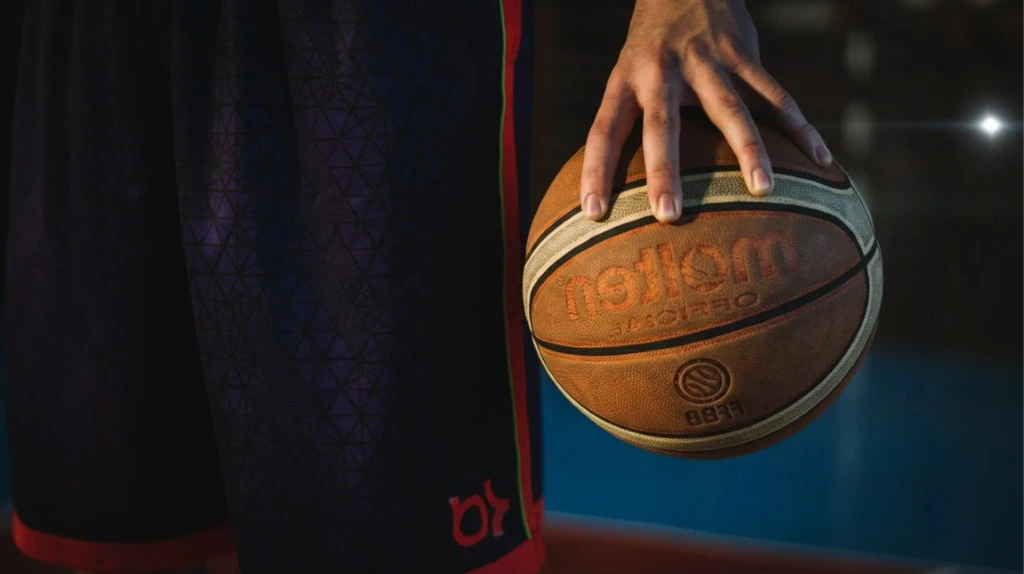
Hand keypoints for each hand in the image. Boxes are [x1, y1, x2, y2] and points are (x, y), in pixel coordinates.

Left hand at [580, 0, 832, 222]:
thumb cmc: (651, 50)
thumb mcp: (626, 75)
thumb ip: (626, 123)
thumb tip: (614, 184)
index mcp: (627, 80)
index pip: (603, 129)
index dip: (596, 171)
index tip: (592, 214)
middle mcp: (663, 71)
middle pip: (661, 124)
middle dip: (664, 170)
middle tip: (668, 214)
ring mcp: (706, 61)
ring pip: (730, 109)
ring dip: (747, 150)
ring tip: (762, 189)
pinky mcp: (744, 55)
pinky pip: (776, 96)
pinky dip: (799, 129)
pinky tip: (820, 161)